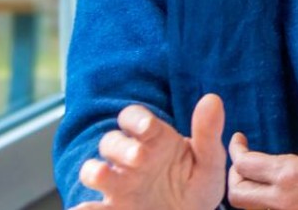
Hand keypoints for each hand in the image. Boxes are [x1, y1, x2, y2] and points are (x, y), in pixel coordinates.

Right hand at [71, 94, 226, 209]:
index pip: (134, 119)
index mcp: (153, 141)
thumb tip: (212, 99)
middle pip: (111, 142)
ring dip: (94, 171)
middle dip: (120, 147)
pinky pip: (92, 207)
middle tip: (138, 157)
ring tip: (101, 175)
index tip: (147, 128)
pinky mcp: (114, 208)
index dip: (137, 120)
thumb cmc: (198, 185)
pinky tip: (84, 208)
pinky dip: (84, 207)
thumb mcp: (209, 162)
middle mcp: (131, 159)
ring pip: (93, 170)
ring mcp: (119, 184)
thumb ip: (208, 133)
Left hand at [226, 133, 297, 209]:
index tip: (239, 140)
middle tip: (244, 162)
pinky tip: (281, 191)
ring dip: (251, 192)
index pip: (244, 164)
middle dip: (234, 176)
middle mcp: (284, 200)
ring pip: (252, 209)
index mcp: (289, 174)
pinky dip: (270, 202)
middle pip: (236, 194)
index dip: (236, 150)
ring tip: (259, 178)